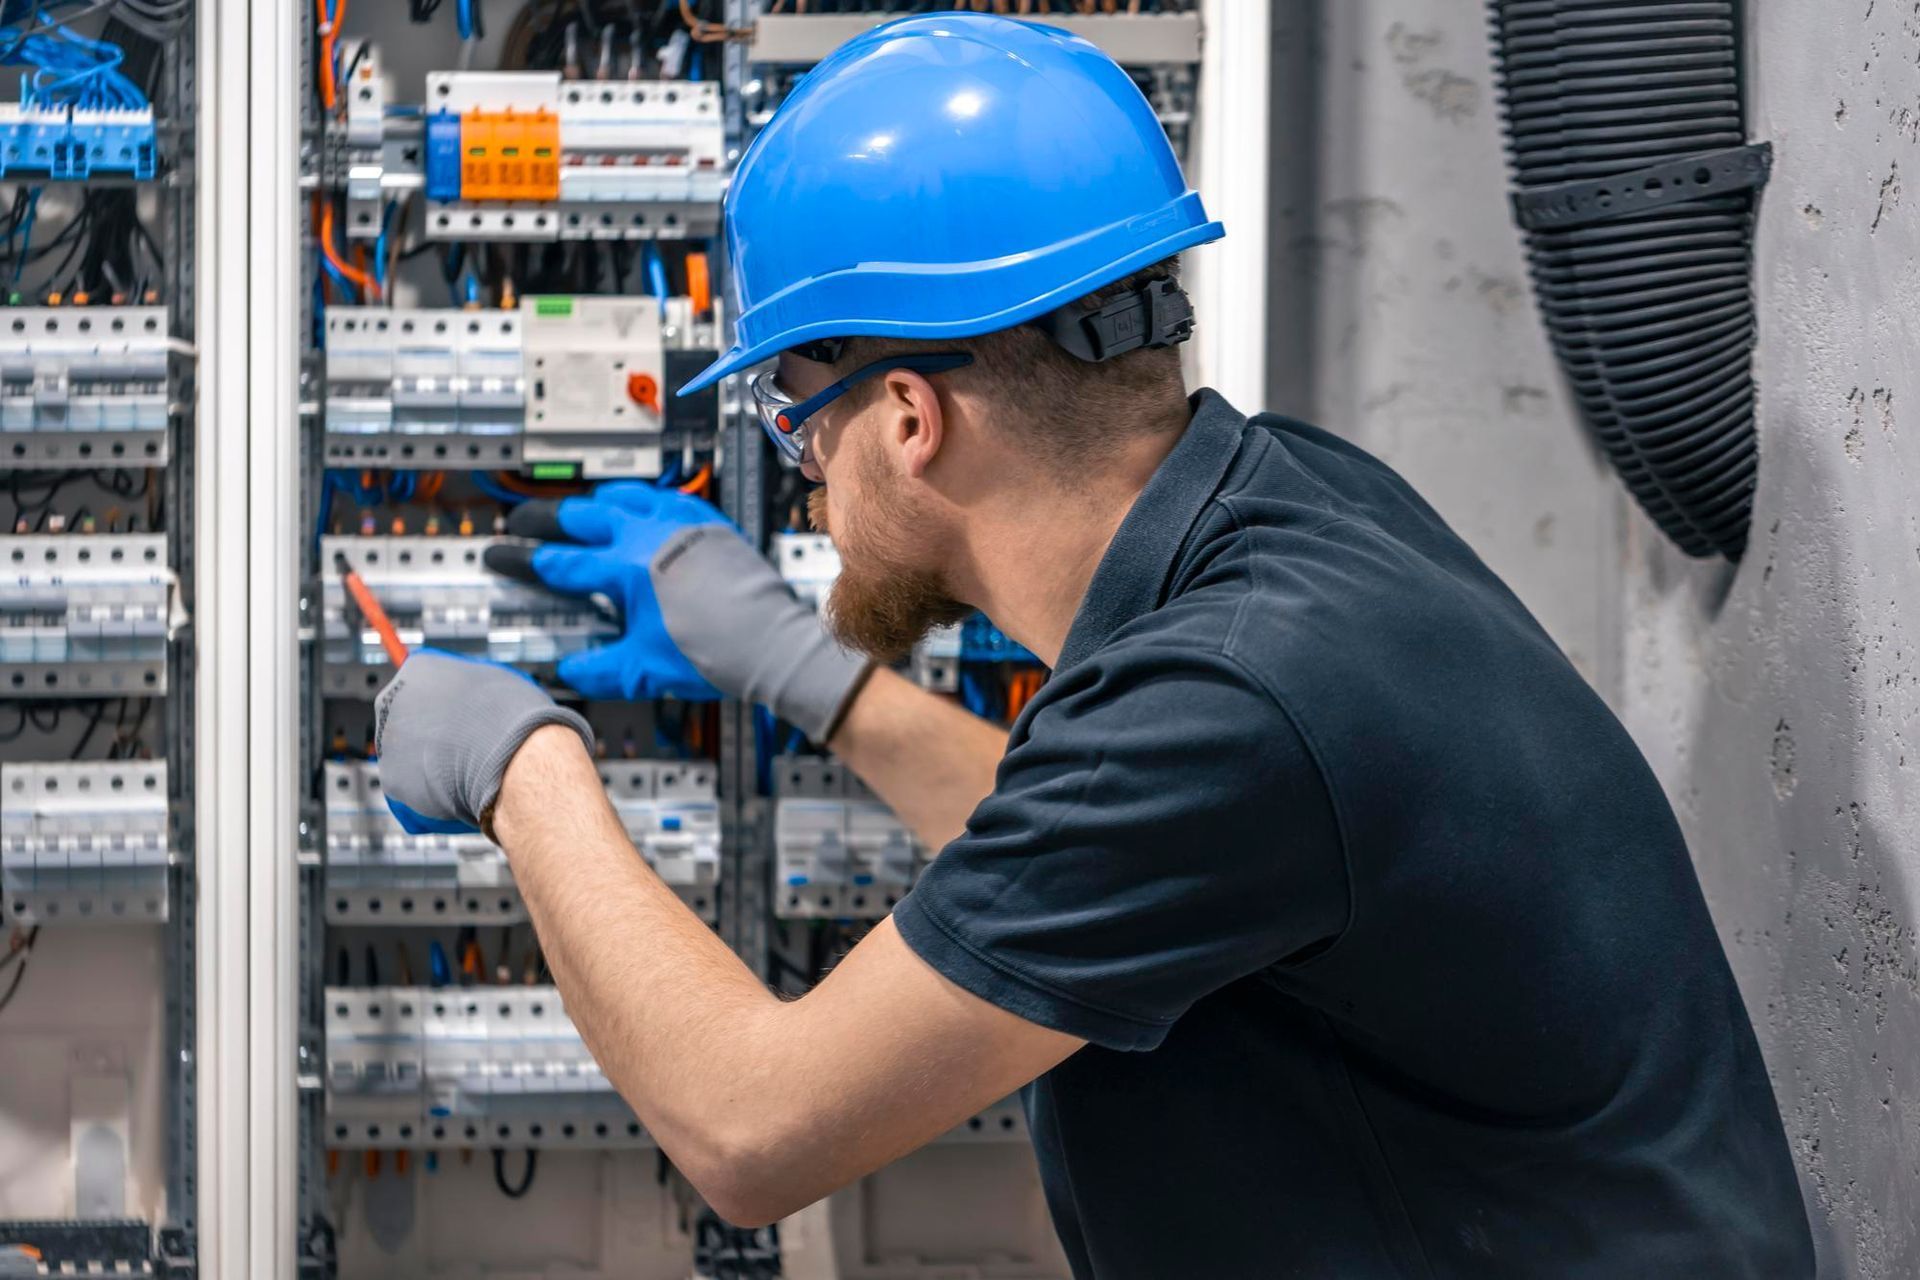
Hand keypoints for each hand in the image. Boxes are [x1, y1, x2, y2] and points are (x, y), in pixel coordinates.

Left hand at [374, 648, 595, 835]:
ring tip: (464, 771)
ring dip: (429, 765)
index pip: (421, 685)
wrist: (511, 757)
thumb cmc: (513, 716)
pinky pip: (410, 788)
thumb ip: (470, 690)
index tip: (457, 718)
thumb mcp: (497, 683)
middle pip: (408, 720)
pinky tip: (454, 790)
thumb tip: (472, 700)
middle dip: (430, 735)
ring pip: (408, 756)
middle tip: (461, 747)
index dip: (442, 706)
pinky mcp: (392, 778)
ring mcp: (388, 740)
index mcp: (419, 669)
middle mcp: (393, 699)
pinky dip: (428, 793)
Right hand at [486, 481, 730, 701]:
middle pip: (583, 515)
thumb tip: (571, 671)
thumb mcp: (645, 669)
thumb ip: (600, 669)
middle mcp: (649, 534)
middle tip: (526, 523)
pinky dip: (643, 502)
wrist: (772, 642)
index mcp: (625, 568)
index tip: (502, 555)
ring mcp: (682, 523)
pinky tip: (645, 511)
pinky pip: (666, 499)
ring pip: (625, 496)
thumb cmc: (716, 652)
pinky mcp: (709, 523)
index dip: (524, 559)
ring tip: (581, 511)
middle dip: (548, 519)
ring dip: (595, 503)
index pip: (560, 561)